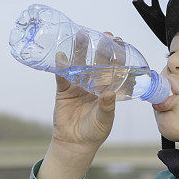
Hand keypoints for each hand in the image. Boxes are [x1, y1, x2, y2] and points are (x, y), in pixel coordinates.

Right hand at [50, 30, 122, 151]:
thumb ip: (107, 107)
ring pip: (78, 64)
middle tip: (102, 35)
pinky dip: (60, 66)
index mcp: (105, 88)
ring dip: (79, 50)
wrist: (74, 143)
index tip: (118, 43)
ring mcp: (77, 85)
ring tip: (80, 35)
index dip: (114, 56)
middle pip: (95, 62)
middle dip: (98, 48)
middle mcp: (92, 84)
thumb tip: (110, 94)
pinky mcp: (63, 90)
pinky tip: (60, 56)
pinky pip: (61, 76)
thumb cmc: (94, 132)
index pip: (111, 68)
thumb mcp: (104, 120)